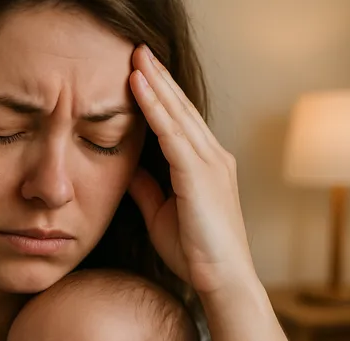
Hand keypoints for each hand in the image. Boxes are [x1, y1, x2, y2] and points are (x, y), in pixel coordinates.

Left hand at [127, 45, 256, 297]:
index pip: (179, 122)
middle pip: (180, 108)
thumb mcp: (161, 214)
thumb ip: (148, 188)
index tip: (139, 73)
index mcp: (205, 166)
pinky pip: (172, 132)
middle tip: (137, 50)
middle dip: (158, 78)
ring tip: (135, 57)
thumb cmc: (195, 252)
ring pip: (177, 113)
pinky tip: (138, 86)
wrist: (220, 281)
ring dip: (155, 83)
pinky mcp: (201, 174)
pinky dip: (154, 107)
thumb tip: (129, 168)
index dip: (160, 95)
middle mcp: (212, 157)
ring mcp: (210, 163)